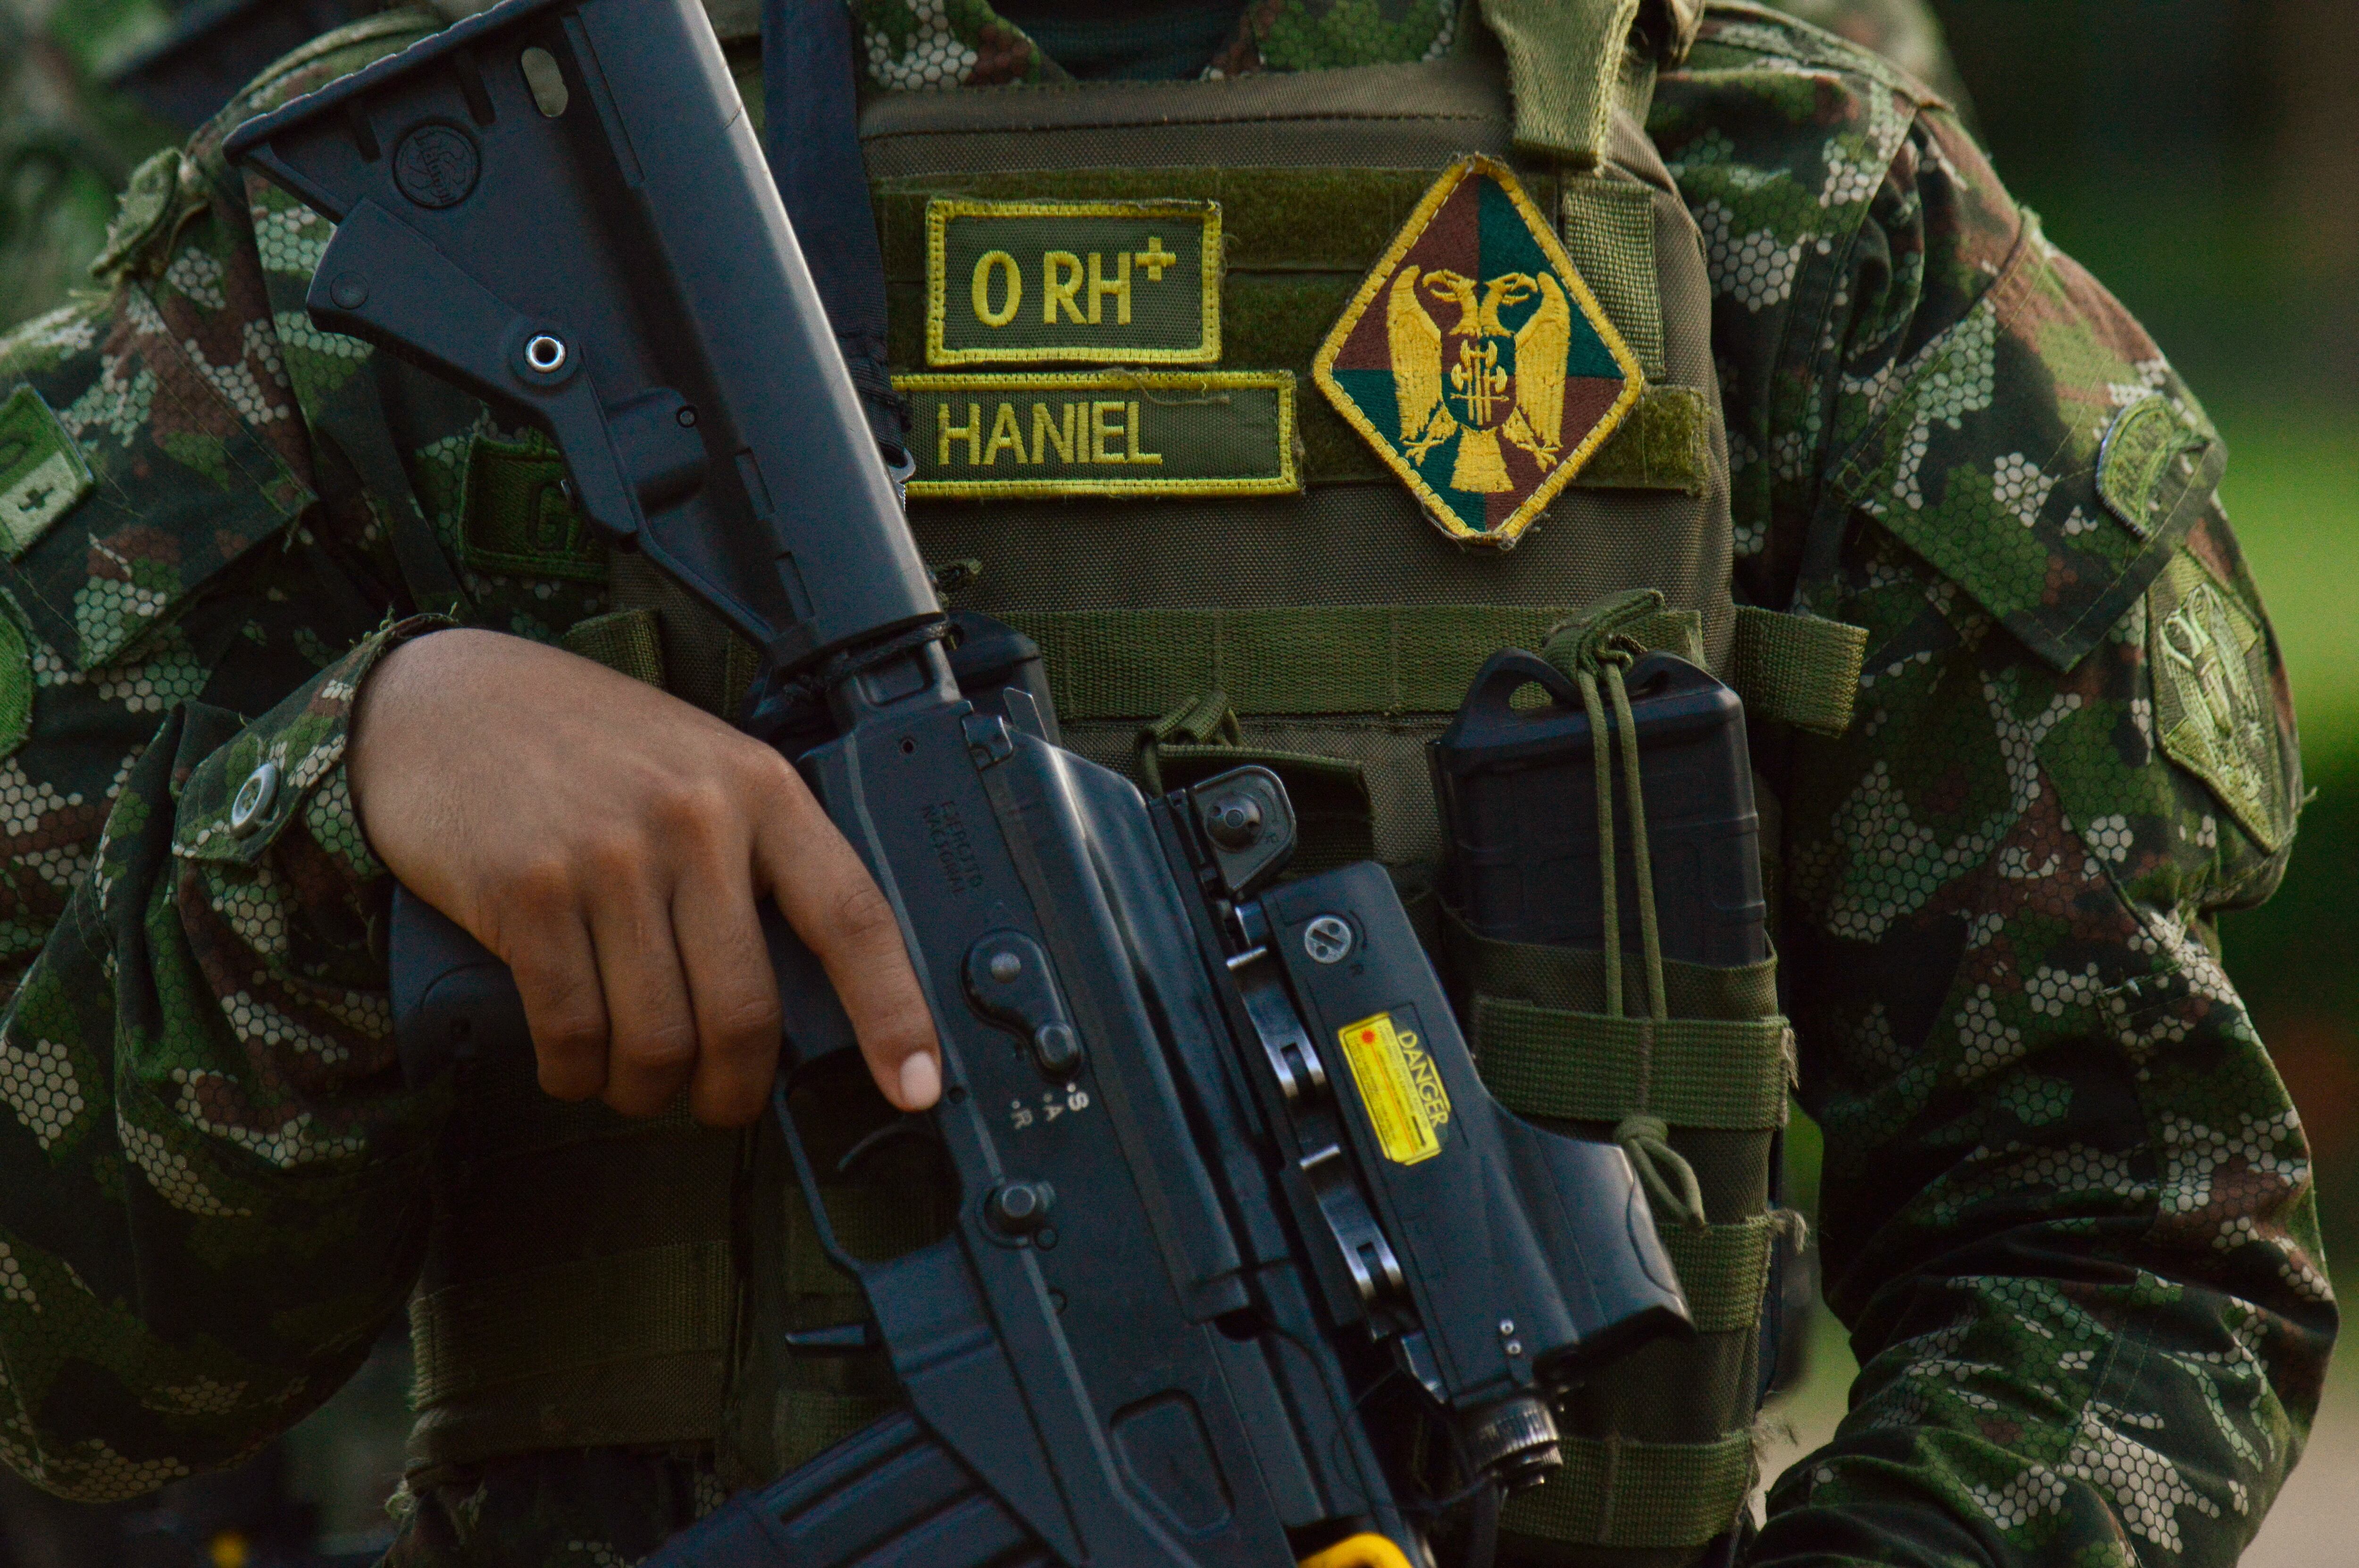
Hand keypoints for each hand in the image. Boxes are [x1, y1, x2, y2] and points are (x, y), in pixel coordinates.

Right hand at [346, 628, 939, 1125]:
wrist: (449, 700)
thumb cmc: (589, 747)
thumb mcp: (702, 771)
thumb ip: (757, 859)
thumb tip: (807, 995)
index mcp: (761, 790)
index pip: (854, 917)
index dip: (894, 1013)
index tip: (917, 1084)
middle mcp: (695, 820)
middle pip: (746, 1010)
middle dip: (736, 1088)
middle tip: (719, 1102)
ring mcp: (609, 856)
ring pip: (659, 1037)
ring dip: (648, 1089)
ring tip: (637, 1080)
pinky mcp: (528, 893)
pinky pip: (573, 1030)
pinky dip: (577, 1072)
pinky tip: (576, 1064)